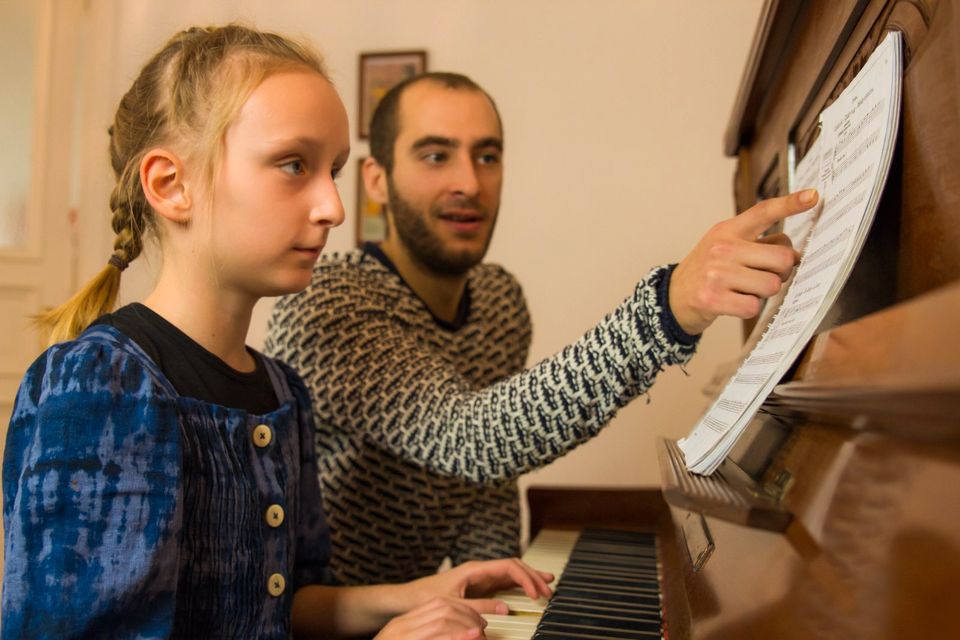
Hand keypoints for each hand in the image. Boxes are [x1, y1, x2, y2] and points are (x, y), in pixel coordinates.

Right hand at [374, 596, 490, 639]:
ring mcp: (400, 636)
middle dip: (468, 617)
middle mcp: (400, 627)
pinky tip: (469, 638)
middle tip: (484, 629)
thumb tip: (462, 634)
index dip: (463, 610)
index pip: (438, 604)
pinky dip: (454, 638)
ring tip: (480, 635)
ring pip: (441, 620)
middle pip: (443, 609)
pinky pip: (433, 637)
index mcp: (403, 624)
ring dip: (465, 627)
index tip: (479, 620)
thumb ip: (430, 635)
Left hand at [403, 557, 553, 614]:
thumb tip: (505, 608)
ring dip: (529, 578)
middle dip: (533, 576)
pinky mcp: (479, 586)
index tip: (536, 592)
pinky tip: (528, 590)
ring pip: (511, 573)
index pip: (509, 566)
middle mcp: (480, 570)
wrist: (408, 598)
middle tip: (549, 589)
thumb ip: (479, 606)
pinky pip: (504, 583)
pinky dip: (519, 586)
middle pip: (514, 567)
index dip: (526, 577)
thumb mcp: (453, 604)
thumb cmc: (425, 597)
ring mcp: (480, 577)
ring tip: (547, 585)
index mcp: (475, 568)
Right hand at [669, 189, 816, 334]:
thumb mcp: (726, 247)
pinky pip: (753, 306)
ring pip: (771, 285)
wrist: (672, 296)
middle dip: (782, 272)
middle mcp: (722, 248)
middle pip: (782, 258)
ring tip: (746, 290)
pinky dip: (749, 308)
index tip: (813, 196)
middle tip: (768, 275)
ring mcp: (716, 273)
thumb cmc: (707, 271)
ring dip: (765, 292)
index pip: (763, 212)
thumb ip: (759, 245)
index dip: (790, 203)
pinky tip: (734, 302)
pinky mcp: (712, 298)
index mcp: (728, 230)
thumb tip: (794, 255)